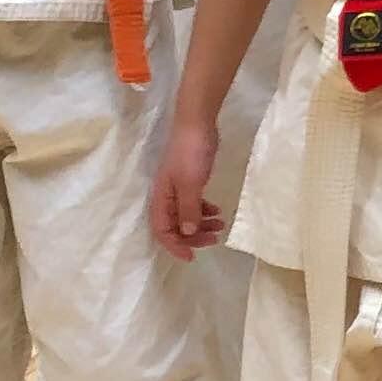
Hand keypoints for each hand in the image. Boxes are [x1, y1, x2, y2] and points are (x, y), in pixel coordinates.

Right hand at [146, 116, 225, 256]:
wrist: (197, 124)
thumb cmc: (191, 153)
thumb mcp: (190, 183)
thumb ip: (188, 209)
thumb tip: (186, 232)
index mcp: (161, 198)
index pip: (162, 231)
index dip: (175, 246)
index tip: (192, 256)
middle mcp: (166, 196)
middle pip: (174, 226)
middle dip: (192, 236)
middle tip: (214, 239)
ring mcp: (177, 188)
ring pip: (185, 215)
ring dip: (201, 224)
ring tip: (221, 226)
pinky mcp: (190, 180)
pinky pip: (193, 203)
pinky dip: (204, 210)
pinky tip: (217, 211)